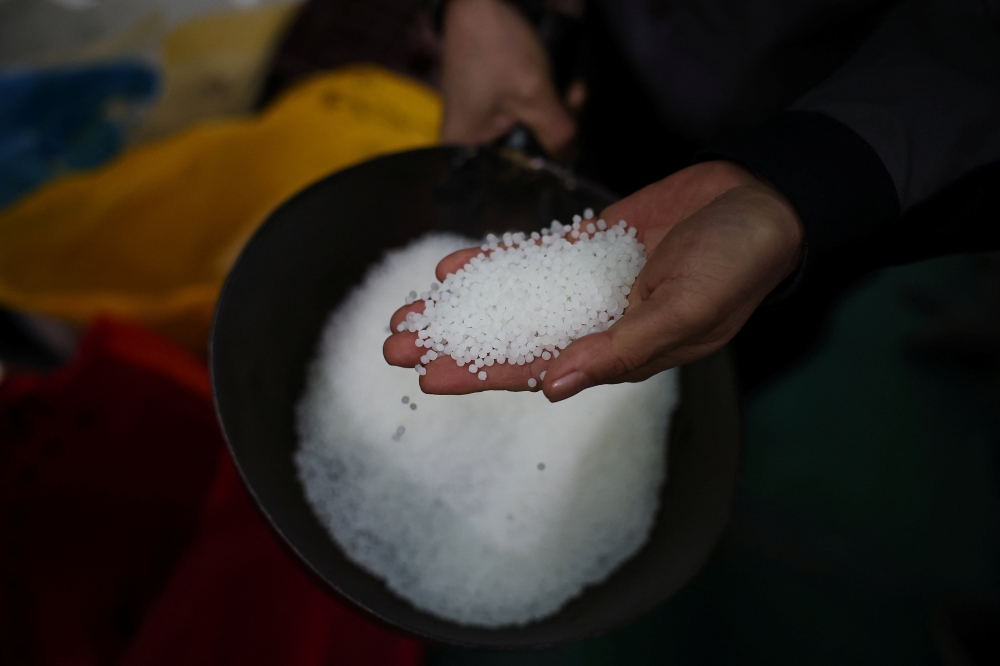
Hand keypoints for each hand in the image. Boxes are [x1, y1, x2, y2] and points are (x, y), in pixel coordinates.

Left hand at [383, 160, 804, 399]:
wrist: (758, 201)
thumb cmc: (736, 264)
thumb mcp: (685, 311)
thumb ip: (620, 349)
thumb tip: (552, 386)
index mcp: (615, 351)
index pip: (535, 369)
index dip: (480, 374)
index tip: (428, 376)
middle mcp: (592, 323)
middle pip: (508, 340)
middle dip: (452, 343)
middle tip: (393, 344)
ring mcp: (586, 285)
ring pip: (509, 302)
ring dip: (460, 309)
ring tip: (406, 312)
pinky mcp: (586, 247)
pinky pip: (529, 260)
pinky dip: (492, 264)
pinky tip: (450, 269)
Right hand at [440, 0, 576, 157]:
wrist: (476, 0)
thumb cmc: (495, 45)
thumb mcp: (533, 92)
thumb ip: (558, 133)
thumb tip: (571, 159)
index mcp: (463, 147)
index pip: (508, 177)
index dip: (541, 168)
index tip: (568, 148)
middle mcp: (464, 142)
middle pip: (518, 156)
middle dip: (552, 135)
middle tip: (574, 106)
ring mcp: (476, 122)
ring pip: (523, 135)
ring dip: (552, 116)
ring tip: (571, 90)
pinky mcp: (487, 105)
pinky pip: (519, 117)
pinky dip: (540, 106)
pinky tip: (558, 89)